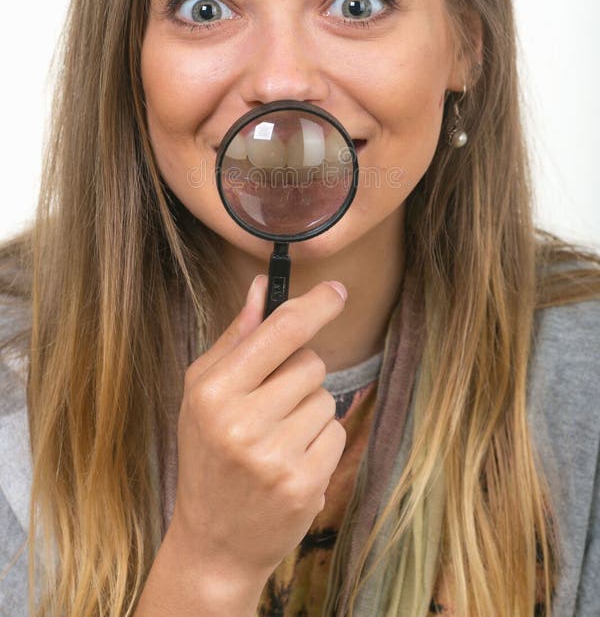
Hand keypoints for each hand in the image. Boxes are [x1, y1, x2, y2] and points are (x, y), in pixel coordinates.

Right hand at [167, 274, 347, 584]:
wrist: (214, 543)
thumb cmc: (208, 454)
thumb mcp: (203, 392)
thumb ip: (235, 337)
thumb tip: (261, 284)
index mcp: (213, 391)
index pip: (280, 331)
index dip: (315, 305)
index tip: (337, 291)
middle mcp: (241, 422)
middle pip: (310, 363)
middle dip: (300, 375)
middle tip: (271, 406)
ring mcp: (273, 456)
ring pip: (326, 398)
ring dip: (310, 411)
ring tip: (276, 439)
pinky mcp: (303, 484)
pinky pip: (336, 433)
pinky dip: (321, 442)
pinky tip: (291, 462)